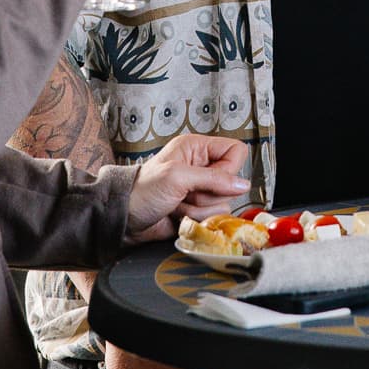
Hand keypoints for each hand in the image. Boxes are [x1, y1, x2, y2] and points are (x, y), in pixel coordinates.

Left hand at [123, 133, 248, 241]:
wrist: (126, 218)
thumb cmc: (142, 190)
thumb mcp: (177, 177)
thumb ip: (212, 178)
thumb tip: (242, 184)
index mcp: (197, 148)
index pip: (235, 151)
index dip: (228, 169)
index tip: (209, 179)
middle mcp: (202, 168)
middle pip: (231, 183)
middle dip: (207, 194)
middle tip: (185, 193)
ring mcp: (201, 190)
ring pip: (223, 203)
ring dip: (199, 209)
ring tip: (177, 204)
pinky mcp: (199, 210)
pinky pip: (214, 218)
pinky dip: (196, 220)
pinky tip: (179, 214)